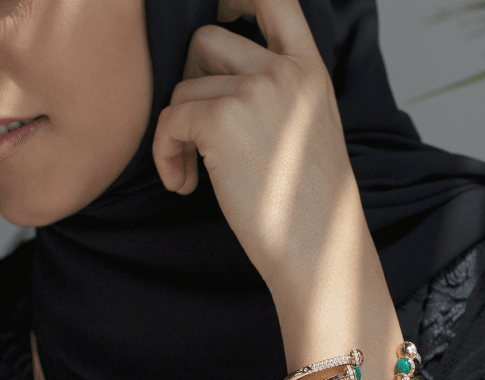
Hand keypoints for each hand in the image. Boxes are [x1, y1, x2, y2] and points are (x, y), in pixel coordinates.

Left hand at [153, 0, 369, 310]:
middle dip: (188, 79)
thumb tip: (212, 76)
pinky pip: (170, 120)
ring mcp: (255, 91)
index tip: (218, 9)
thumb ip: (277, 92)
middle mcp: (285, 71)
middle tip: (194, 127)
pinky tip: (184, 185)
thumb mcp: (308, 130)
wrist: (318, 250)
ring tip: (193, 172)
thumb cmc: (310, 206)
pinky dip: (166, 153)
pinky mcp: (223, 120)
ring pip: (183, 87)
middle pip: (207, 38)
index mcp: (311, 71)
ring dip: (177, 130)